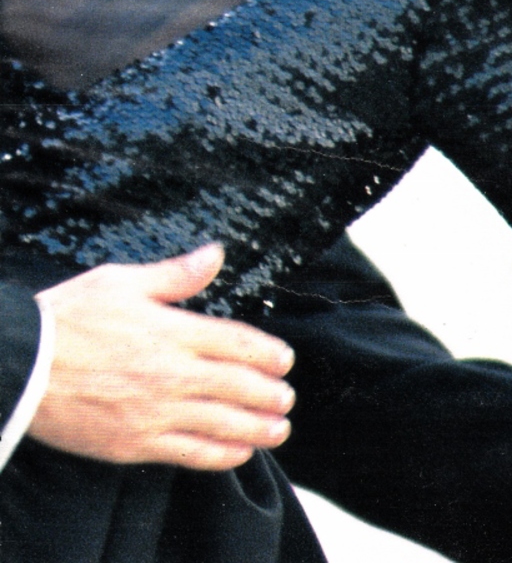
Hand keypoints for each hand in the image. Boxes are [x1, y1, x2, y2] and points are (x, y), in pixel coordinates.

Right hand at [30, 244, 295, 469]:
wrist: (21, 367)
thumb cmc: (68, 318)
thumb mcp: (122, 281)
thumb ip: (176, 275)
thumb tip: (216, 252)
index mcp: (172, 331)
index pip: (237, 343)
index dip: (268, 353)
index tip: (285, 360)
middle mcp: (170, 374)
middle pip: (238, 386)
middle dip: (270, 394)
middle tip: (288, 398)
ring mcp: (153, 413)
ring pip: (221, 424)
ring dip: (258, 428)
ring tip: (279, 430)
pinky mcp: (134, 444)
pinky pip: (189, 454)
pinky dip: (220, 455)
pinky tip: (238, 453)